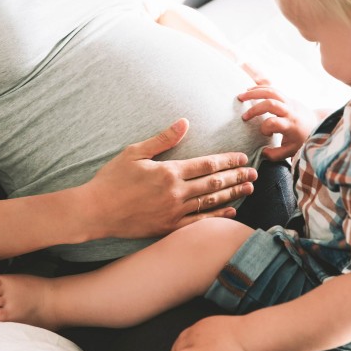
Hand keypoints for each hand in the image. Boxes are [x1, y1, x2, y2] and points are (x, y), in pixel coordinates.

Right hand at [83, 119, 256, 238]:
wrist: (95, 211)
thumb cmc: (111, 179)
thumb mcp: (134, 152)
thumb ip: (163, 139)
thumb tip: (184, 122)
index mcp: (169, 172)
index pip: (207, 164)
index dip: (227, 160)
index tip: (242, 157)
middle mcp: (175, 193)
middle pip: (214, 183)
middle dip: (236, 176)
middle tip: (254, 173)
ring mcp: (173, 212)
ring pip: (210, 202)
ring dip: (232, 194)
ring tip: (249, 189)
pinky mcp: (168, 227)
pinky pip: (198, 222)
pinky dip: (217, 216)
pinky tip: (231, 211)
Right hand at [238, 85, 317, 160]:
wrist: (317, 124)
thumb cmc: (302, 139)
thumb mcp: (292, 151)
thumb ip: (276, 154)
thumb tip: (262, 152)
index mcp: (291, 125)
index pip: (274, 122)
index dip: (265, 128)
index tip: (265, 135)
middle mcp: (290, 111)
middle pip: (271, 103)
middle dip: (255, 109)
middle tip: (244, 117)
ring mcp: (289, 102)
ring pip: (271, 91)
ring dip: (254, 93)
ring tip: (240, 96)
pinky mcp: (287, 97)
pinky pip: (272, 88)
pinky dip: (259, 88)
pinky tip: (248, 90)